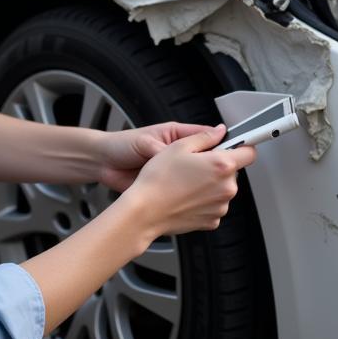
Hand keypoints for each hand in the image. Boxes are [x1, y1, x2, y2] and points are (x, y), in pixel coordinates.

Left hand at [97, 121, 215, 192]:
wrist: (102, 165)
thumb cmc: (122, 146)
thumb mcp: (146, 141)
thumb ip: (170, 146)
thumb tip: (192, 143)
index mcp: (178, 137)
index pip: (209, 138)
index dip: (223, 144)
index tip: (235, 150)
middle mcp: (181, 157)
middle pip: (210, 163)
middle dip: (213, 169)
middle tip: (214, 174)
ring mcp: (177, 175)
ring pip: (202, 182)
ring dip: (202, 186)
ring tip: (197, 188)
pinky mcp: (171, 190)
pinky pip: (188, 195)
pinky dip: (190, 198)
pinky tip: (187, 200)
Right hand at [123, 125, 256, 237]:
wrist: (145, 212)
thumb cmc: (158, 180)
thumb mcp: (179, 146)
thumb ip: (205, 136)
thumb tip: (218, 132)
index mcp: (221, 165)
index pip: (249, 152)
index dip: (242, 146)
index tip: (235, 145)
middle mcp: (226, 188)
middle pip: (233, 171)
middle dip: (218, 166)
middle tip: (195, 164)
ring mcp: (220, 206)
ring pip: (223, 189)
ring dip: (211, 184)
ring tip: (186, 182)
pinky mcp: (212, 221)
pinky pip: (214, 205)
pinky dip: (204, 201)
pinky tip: (186, 196)